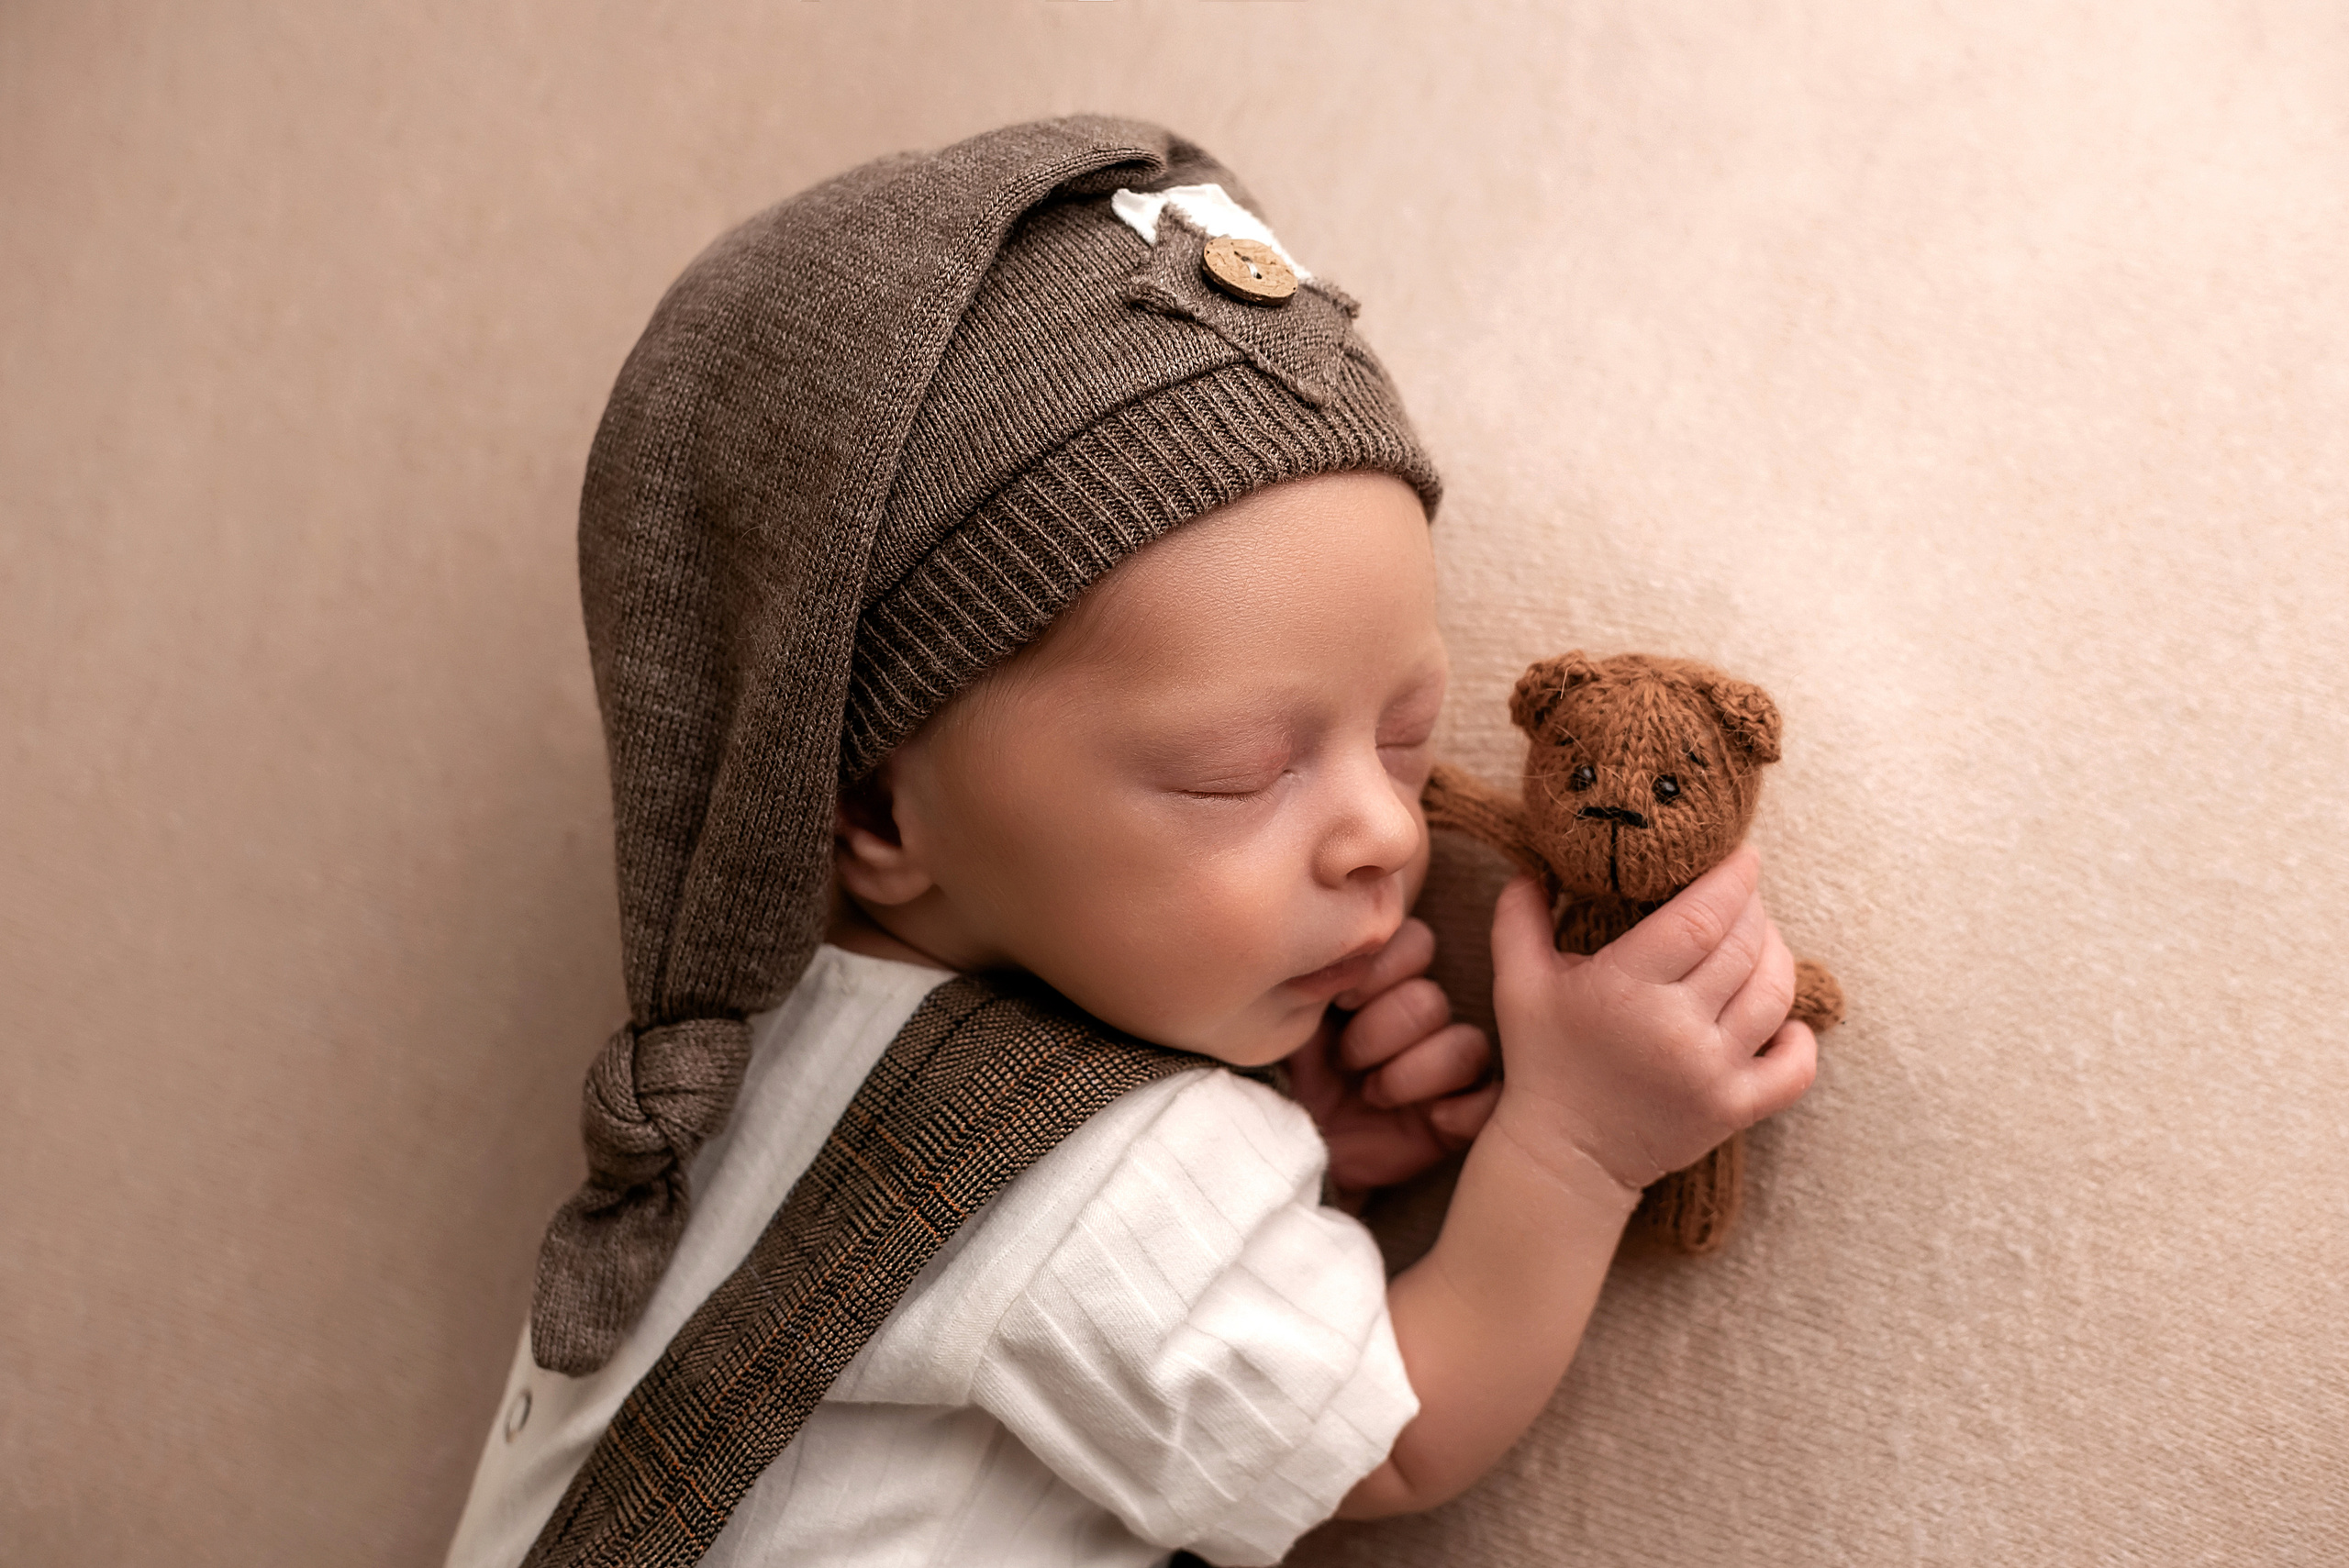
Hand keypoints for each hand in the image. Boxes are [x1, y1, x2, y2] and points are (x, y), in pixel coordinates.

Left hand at [1284, 917, 1500, 1205]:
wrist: (1288, 1143)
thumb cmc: (1287, 1070)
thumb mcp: (1288, 1016)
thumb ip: (1316, 974)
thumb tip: (1334, 952)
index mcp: (1385, 979)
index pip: (1415, 941)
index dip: (1382, 968)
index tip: (1341, 1001)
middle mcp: (1423, 1015)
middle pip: (1430, 1000)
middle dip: (1378, 1033)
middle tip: (1343, 1061)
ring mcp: (1446, 1065)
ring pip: (1465, 1046)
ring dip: (1410, 1073)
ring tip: (1371, 1095)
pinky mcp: (1459, 1116)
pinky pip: (1489, 1100)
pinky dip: (1463, 1110)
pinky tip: (1431, 1119)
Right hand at [1488, 846, 1816, 1195]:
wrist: (1564, 1155)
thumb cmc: (1543, 1061)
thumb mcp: (1518, 984)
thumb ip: (1520, 918)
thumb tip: (1535, 866)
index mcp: (1626, 986)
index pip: (1702, 915)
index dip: (1733, 878)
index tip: (1744, 855)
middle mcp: (1677, 1027)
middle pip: (1744, 947)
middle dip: (1754, 909)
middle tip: (1742, 895)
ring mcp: (1712, 1072)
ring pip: (1775, 994)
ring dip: (1778, 956)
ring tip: (1760, 941)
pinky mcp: (1735, 1109)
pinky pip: (1796, 1066)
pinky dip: (1800, 1036)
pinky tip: (1782, 1019)